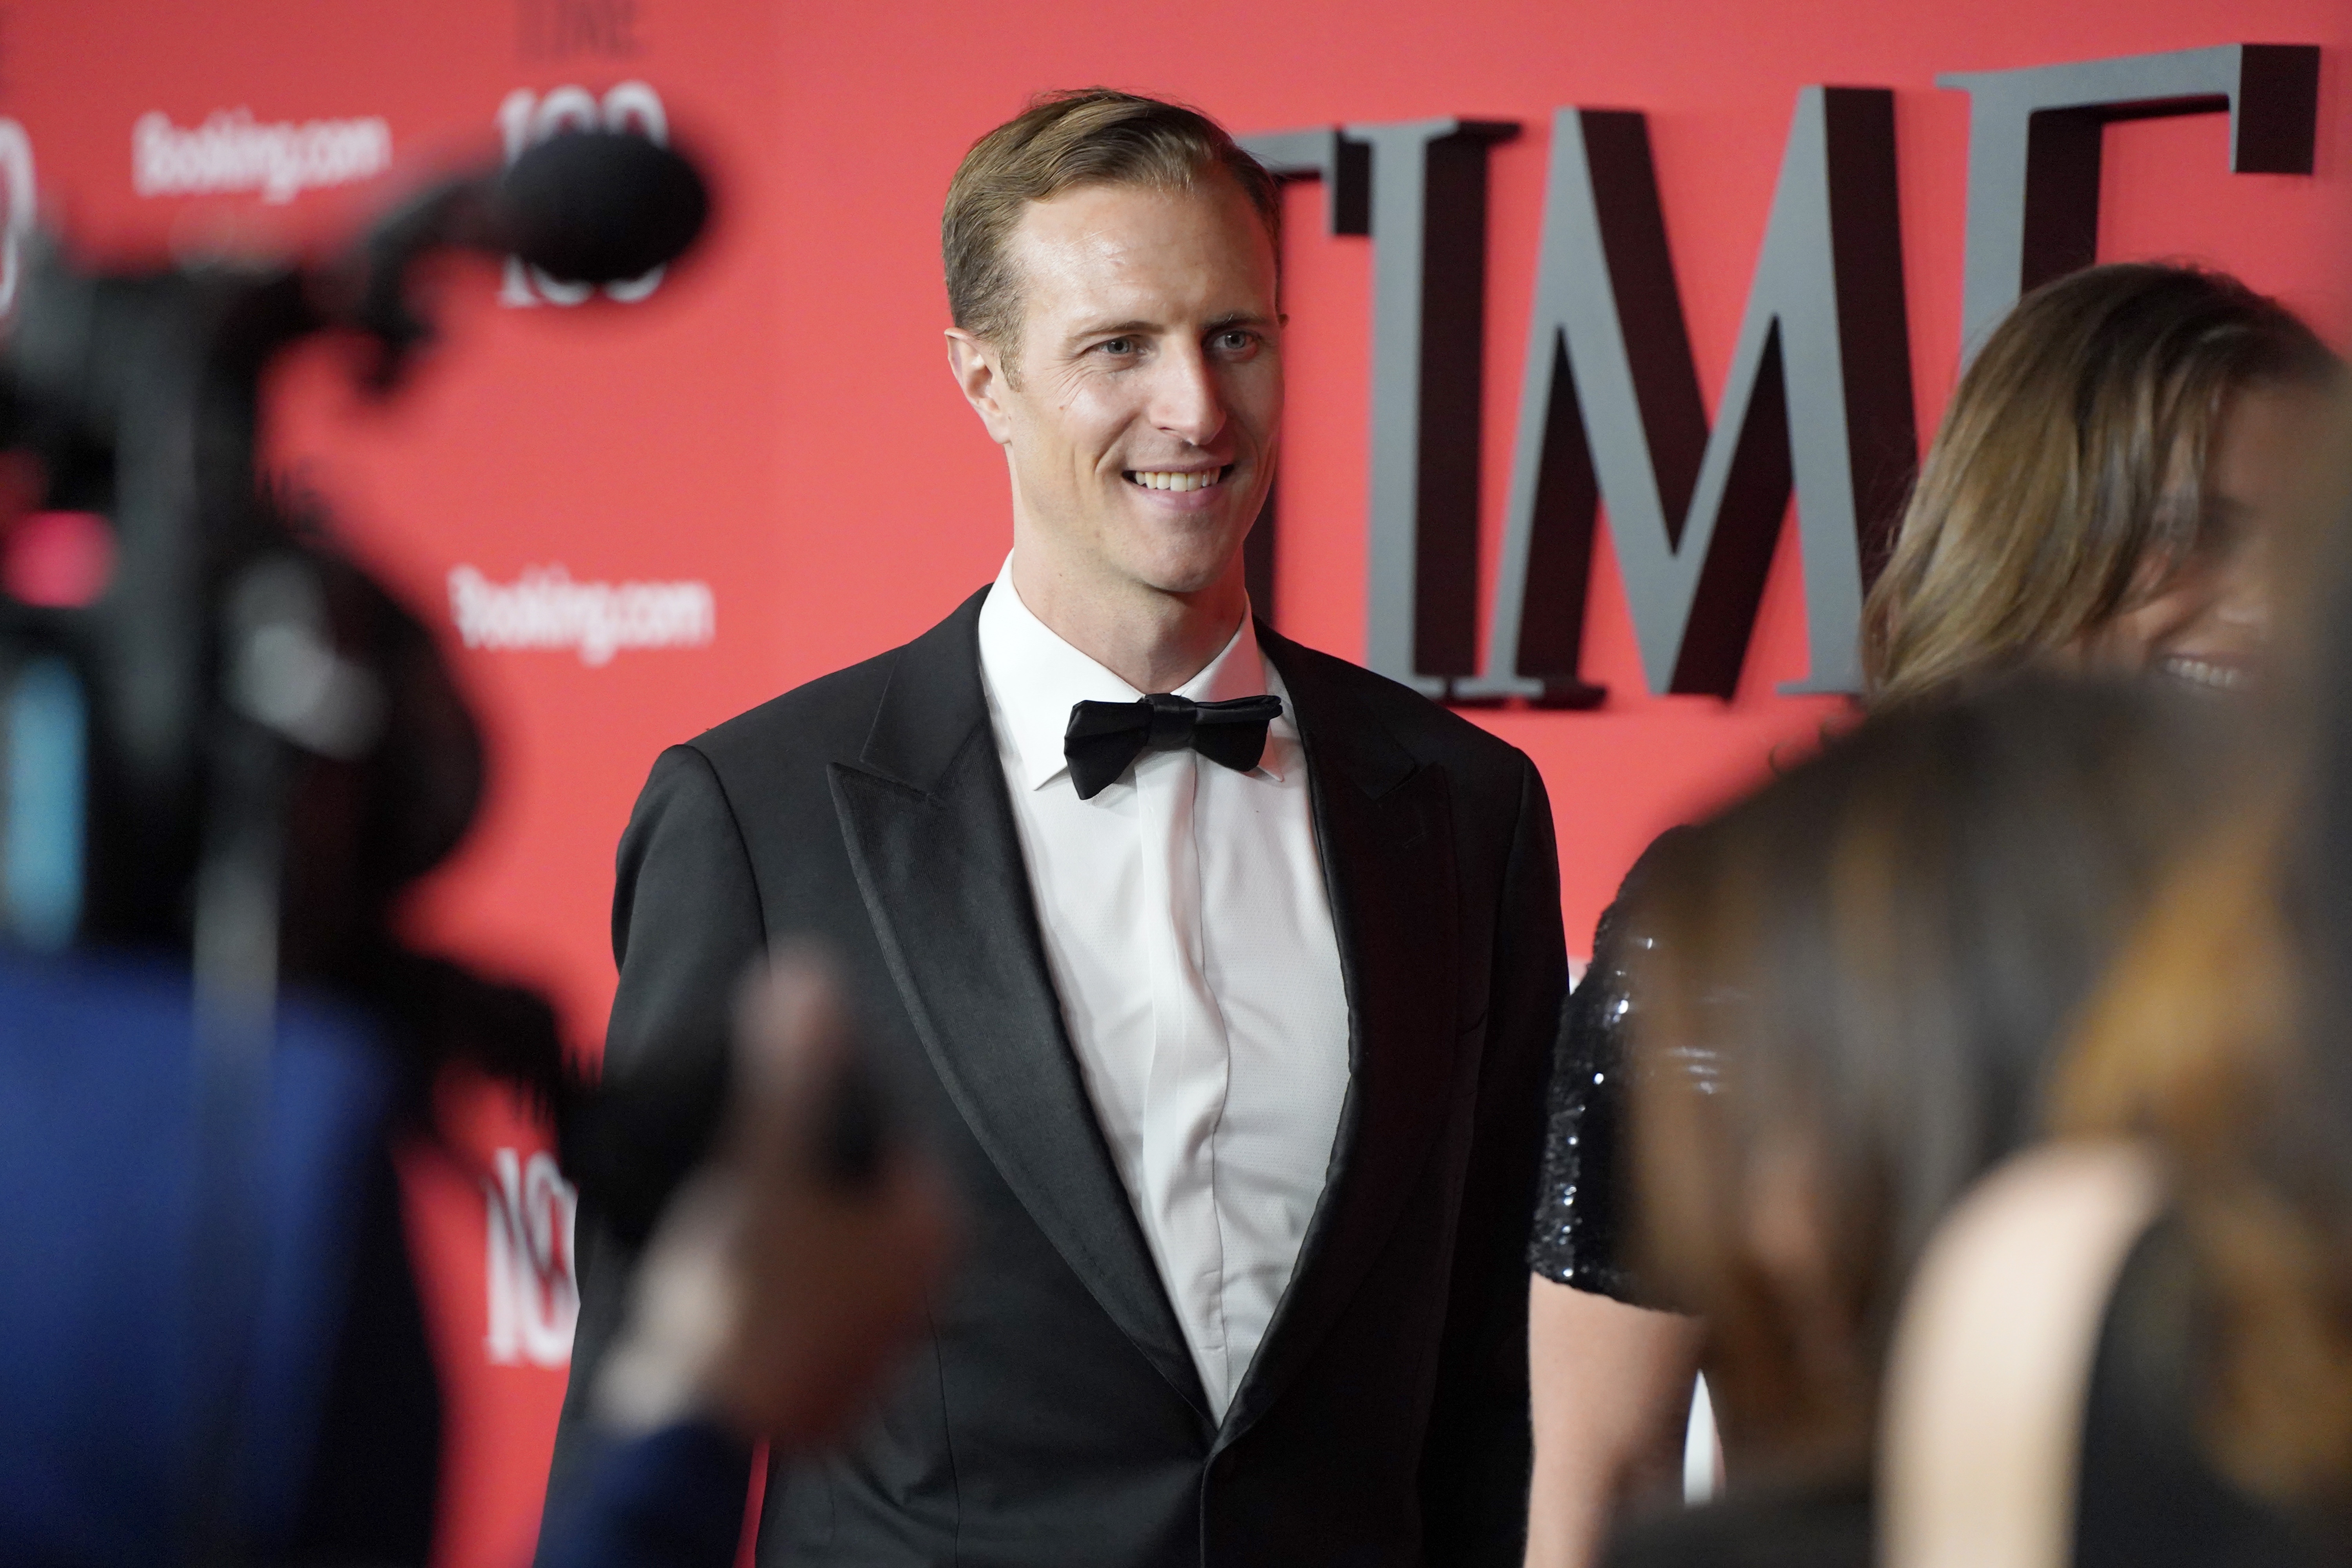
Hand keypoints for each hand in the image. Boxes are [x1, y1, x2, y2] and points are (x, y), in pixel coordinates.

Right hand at [595, 947, 956, 1447]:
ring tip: (713, 1197)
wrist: (693, 1430)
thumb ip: (790, 1068)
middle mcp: (916, 1276)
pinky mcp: (813, 1350)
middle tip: (726, 1151)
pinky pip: (788, 1270)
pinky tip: (712, 1248)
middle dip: (785, 1148)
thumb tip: (808, 973)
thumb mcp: (768, 1163)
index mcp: (929, 1224)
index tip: (753, 1090)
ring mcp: (867, 1321)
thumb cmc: (744, 1300)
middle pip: (845, 1169)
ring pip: (815, 1220)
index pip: (879, 1114)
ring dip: (766, 1197)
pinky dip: (755, 1250)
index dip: (810, 1089)